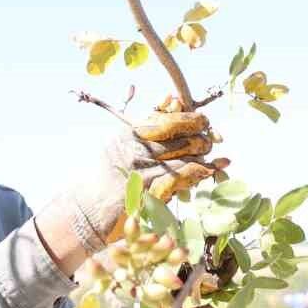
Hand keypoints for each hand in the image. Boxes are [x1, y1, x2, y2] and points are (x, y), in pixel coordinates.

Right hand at [38, 111, 226, 265]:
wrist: (91, 209)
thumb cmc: (112, 174)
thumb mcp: (124, 142)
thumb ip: (149, 121)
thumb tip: (172, 98)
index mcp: (128, 134)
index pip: (165, 120)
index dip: (189, 118)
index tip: (204, 120)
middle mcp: (133, 150)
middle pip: (177, 138)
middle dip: (200, 137)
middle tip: (212, 139)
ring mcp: (139, 172)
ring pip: (182, 157)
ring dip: (203, 156)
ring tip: (217, 157)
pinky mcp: (146, 194)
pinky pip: (179, 179)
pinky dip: (198, 173)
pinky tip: (212, 170)